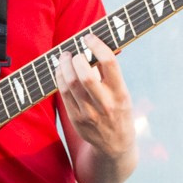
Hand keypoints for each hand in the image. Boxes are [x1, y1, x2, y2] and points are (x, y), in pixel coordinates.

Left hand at [54, 34, 133, 160]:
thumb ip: (110, 74)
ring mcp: (89, 113)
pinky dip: (59, 78)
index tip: (89, 37)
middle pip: (85, 74)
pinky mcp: (76, 119)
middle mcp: (105, 104)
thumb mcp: (122, 94)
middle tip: (74, 51)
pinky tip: (60, 71)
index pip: (109, 62)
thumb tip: (93, 47)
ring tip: (64, 57)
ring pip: (70, 83)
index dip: (96, 45)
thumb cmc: (118, 111)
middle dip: (75, 57)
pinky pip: (63, 94)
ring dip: (64, 65)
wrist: (115, 145)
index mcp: (121, 93)